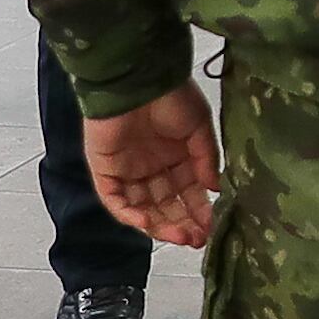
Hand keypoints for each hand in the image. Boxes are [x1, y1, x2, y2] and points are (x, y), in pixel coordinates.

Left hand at [84, 81, 219, 246]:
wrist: (138, 79)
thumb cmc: (171, 96)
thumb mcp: (199, 128)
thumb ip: (205, 160)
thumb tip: (214, 189)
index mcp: (175, 156)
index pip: (186, 193)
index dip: (198, 212)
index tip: (210, 228)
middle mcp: (151, 166)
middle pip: (165, 205)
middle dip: (181, 224)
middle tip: (196, 239)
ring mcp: (127, 169)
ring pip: (142, 207)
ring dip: (159, 225)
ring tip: (179, 236)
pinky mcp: (105, 169)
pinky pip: (114, 199)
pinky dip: (128, 214)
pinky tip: (147, 222)